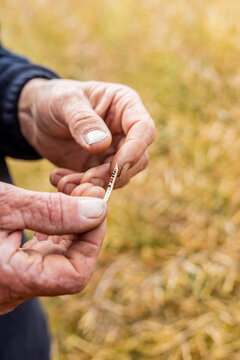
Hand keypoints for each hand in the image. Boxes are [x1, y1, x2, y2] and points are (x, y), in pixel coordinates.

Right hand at [0, 182, 106, 313]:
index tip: (97, 205)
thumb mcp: (3, 205)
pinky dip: (54, 231)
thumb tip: (98, 212)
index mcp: (10, 281)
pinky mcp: (8, 269)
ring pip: (57, 259)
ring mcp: (10, 281)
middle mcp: (12, 290)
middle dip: (85, 227)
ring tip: (72, 194)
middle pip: (70, 265)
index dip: (93, 240)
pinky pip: (41, 255)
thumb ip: (50, 212)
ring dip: (71, 226)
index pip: (75, 274)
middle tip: (87, 192)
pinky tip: (54, 209)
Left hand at [18, 79, 154, 187]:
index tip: (115, 167)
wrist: (36, 116)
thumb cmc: (54, 99)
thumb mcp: (64, 102)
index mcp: (125, 106)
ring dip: (96, 185)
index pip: (143, 129)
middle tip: (87, 180)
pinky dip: (81, 188)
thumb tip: (102, 144)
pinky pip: (99, 185)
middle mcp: (125, 131)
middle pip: (138, 159)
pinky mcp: (99, 168)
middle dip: (113, 174)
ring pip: (119, 177)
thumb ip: (83, 121)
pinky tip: (60, 181)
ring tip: (66, 183)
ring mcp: (113, 152)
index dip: (135, 150)